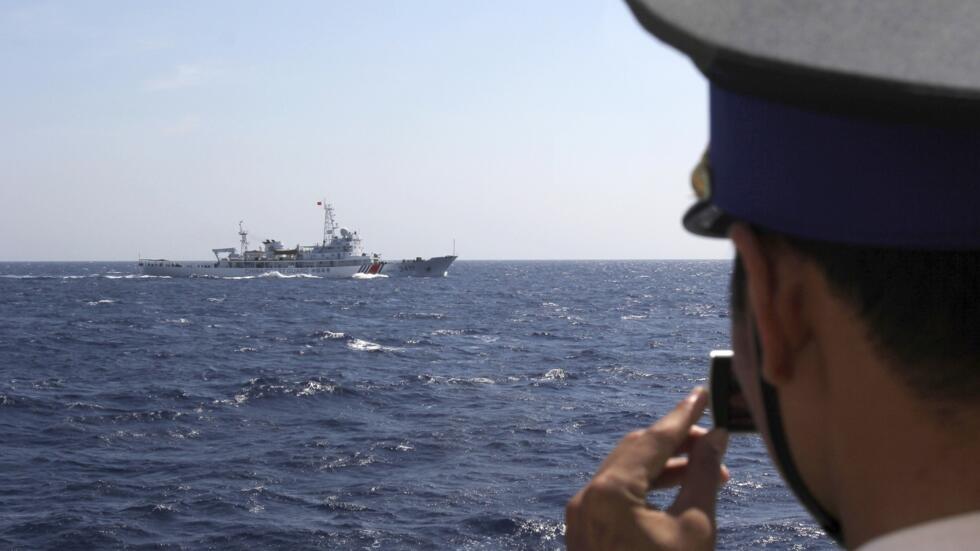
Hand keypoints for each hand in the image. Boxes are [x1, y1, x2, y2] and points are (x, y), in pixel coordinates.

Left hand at [565, 387, 728, 549]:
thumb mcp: (694, 527)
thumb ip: (703, 475)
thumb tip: (716, 437)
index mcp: (609, 492)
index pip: (653, 441)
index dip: (683, 416)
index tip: (703, 395)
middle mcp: (586, 497)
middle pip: (636, 452)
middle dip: (676, 443)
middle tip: (713, 443)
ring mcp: (581, 515)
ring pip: (625, 473)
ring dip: (664, 467)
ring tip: (703, 470)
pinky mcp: (584, 530)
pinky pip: (615, 495)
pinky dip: (645, 487)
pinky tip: (675, 488)